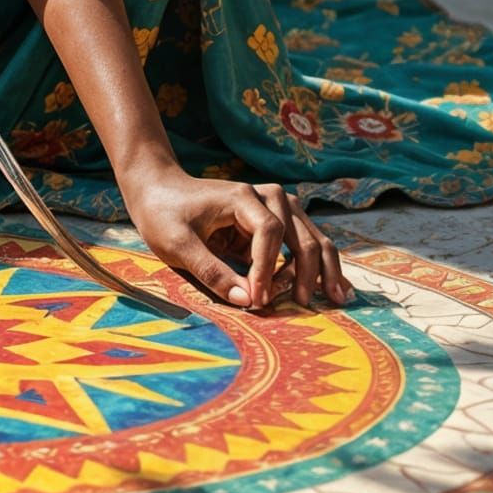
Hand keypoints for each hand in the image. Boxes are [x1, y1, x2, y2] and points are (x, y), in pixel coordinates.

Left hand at [120, 163, 354, 309]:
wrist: (157, 188)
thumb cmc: (163, 213)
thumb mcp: (178, 244)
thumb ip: (211, 271)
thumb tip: (247, 301)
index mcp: (242, 197)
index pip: (269, 233)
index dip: (267, 269)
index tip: (259, 299)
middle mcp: (265, 196)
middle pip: (299, 233)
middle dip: (305, 271)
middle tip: (304, 305)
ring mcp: (272, 207)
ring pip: (309, 236)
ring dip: (322, 267)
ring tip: (335, 298)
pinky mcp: (271, 222)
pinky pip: (300, 242)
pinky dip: (315, 263)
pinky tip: (332, 286)